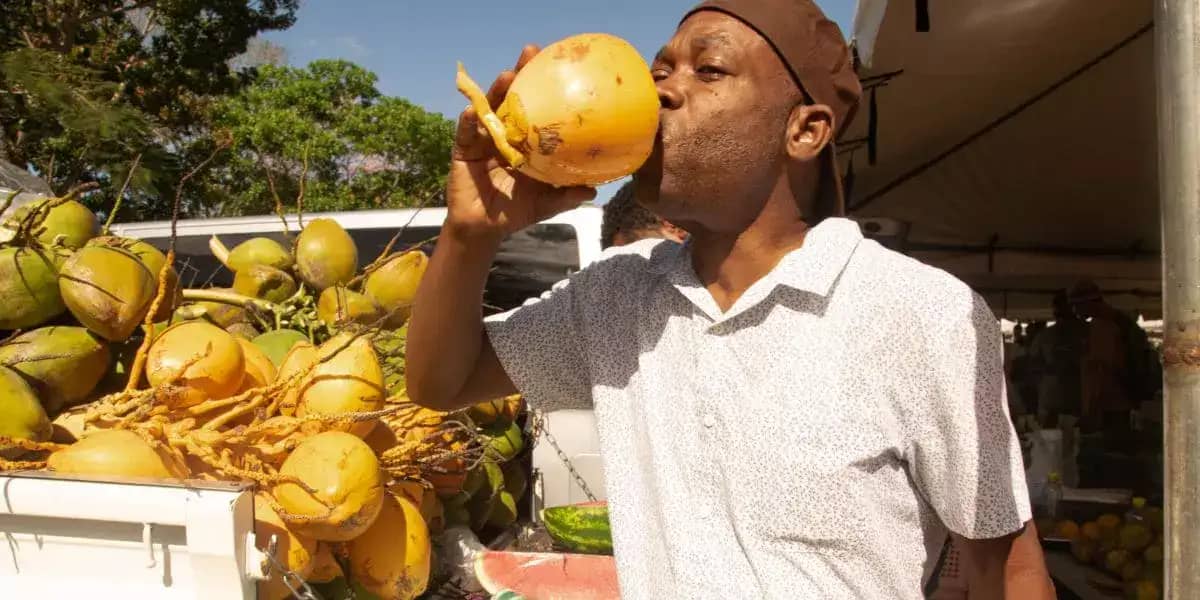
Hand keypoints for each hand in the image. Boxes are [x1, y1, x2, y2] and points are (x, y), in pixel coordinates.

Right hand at [445, 45, 595, 240]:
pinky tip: (473, 111)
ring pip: (488, 109)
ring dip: (496, 91)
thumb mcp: (546, 202)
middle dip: (520, 73)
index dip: (543, 85)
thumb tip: (595, 188)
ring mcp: (482, 139)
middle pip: (511, 98)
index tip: (558, 63)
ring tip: (507, 77)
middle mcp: (503, 133)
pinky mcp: (463, 150)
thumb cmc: (516, 211)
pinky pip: (464, 133)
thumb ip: (567, 194)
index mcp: (524, 140)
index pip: (534, 106)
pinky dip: (468, 121)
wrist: (485, 229)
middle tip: (531, 51)